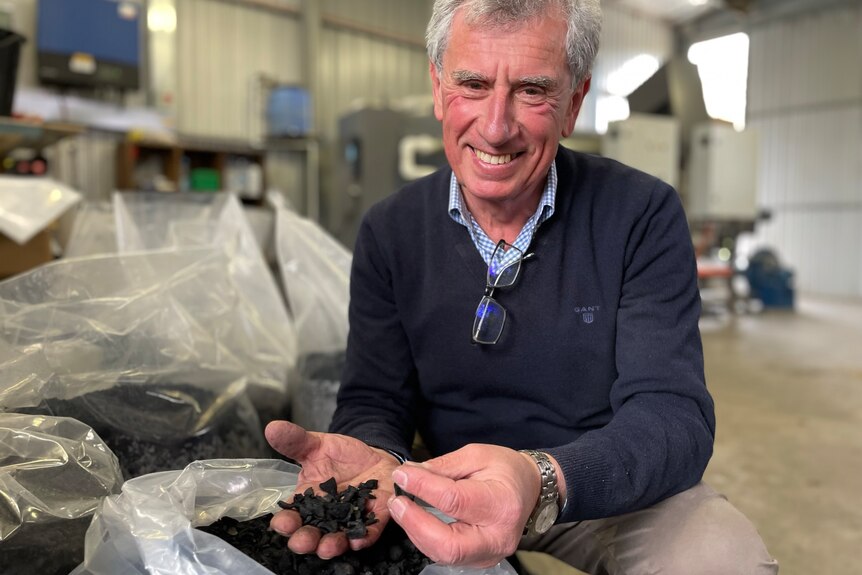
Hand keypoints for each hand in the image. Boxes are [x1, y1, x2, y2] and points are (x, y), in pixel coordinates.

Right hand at [264, 420, 401, 557]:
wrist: (375, 458)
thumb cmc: (342, 456)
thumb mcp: (317, 445)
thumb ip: (296, 441)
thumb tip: (272, 428)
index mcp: (307, 500)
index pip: (291, 516)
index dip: (285, 522)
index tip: (281, 523)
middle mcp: (325, 516)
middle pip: (311, 534)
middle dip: (304, 540)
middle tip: (301, 542)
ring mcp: (349, 520)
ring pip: (337, 539)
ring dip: (331, 546)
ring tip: (326, 547)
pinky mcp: (374, 519)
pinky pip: (368, 533)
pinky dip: (363, 538)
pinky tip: (358, 541)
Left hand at [385, 443, 542, 567]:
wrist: (530, 489)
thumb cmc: (506, 470)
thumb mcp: (477, 455)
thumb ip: (443, 467)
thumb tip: (410, 474)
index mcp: (501, 504)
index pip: (454, 500)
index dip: (423, 488)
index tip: (402, 475)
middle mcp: (498, 537)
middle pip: (448, 545)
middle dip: (415, 524)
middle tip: (398, 502)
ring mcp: (489, 553)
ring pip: (443, 554)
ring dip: (416, 531)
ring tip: (402, 508)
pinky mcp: (479, 559)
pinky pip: (446, 555)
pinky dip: (426, 538)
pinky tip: (417, 520)